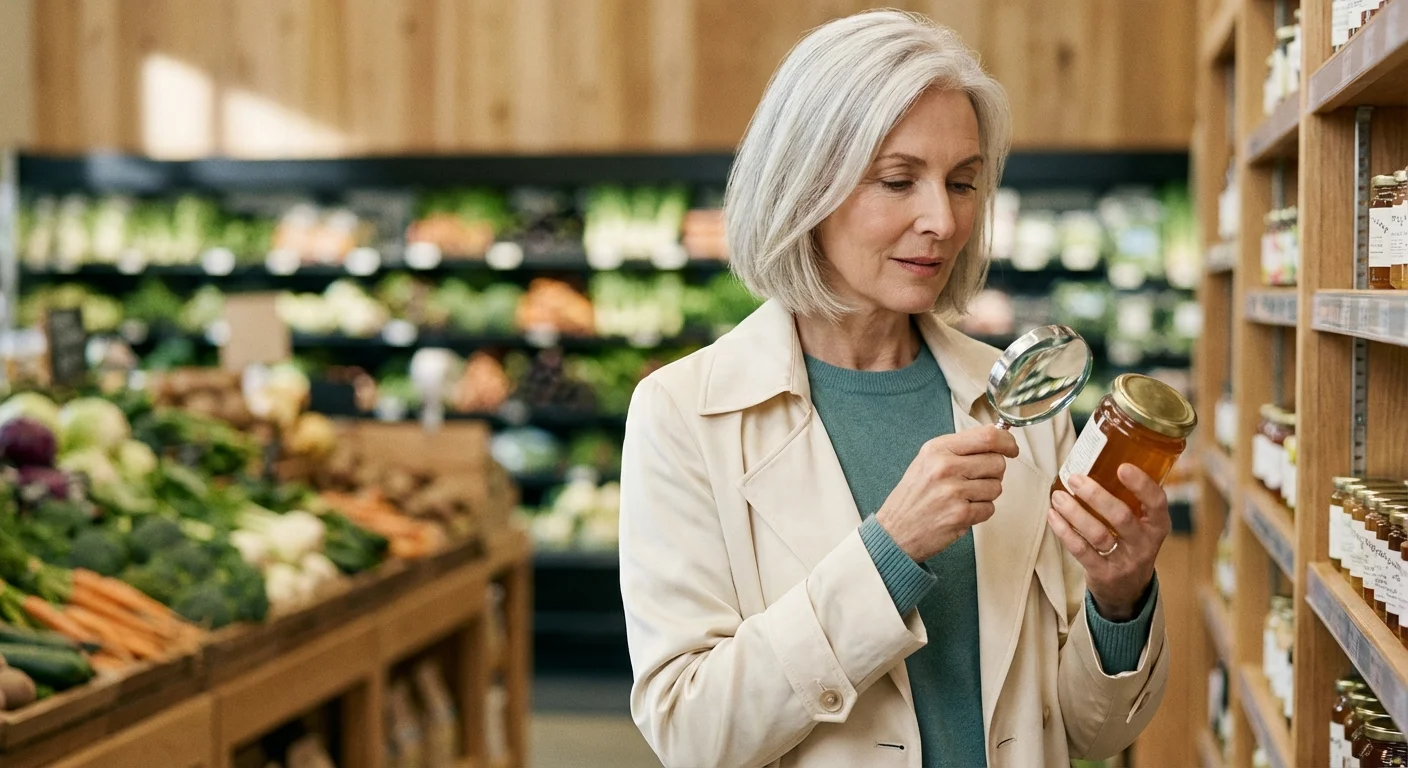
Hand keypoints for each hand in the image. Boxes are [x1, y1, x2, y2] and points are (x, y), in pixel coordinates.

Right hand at [875, 426, 1020, 562]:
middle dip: (993, 473)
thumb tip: (997, 439)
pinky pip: (990, 508)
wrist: (894, 532)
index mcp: (937, 449)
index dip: (1007, 441)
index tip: (1011, 448)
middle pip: (997, 462)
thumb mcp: (927, 461)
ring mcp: (953, 491)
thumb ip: (959, 449)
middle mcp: (944, 466)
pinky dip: (980, 512)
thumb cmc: (913, 497)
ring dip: (985, 495)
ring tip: (962, 498)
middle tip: (974, 481)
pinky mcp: (960, 514)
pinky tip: (961, 512)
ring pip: (997, 487)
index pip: (987, 436)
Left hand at [1047, 465, 1168, 620]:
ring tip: (1058, 496)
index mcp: (1157, 524)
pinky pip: (1081, 551)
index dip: (1141, 484)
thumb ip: (1130, 497)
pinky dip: (1064, 531)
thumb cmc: (1130, 543)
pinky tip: (1053, 515)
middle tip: (1075, 479)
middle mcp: (1144, 543)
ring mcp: (1124, 561)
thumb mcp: (1142, 523)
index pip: (1157, 502)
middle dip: (1097, 496)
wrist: (1128, 589)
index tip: (1122, 467)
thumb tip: (1100, 455)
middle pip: (1122, 518)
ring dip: (1074, 513)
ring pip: (1098, 534)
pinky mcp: (1103, 574)